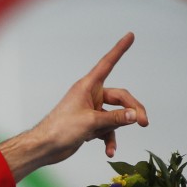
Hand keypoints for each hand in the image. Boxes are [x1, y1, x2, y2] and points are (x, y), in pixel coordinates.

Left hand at [0, 32, 148, 181]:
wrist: (43, 148)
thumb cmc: (59, 130)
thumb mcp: (91, 123)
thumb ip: (115, 118)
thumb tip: (134, 115)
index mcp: (87, 86)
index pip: (107, 63)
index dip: (119, 50)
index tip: (130, 35)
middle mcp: (90, 95)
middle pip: (121, 98)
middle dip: (132, 110)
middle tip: (143, 123)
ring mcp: (90, 110)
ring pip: (115, 116)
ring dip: (117, 129)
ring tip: (113, 145)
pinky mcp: (89, 124)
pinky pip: (106, 129)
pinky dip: (109, 139)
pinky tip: (109, 151)